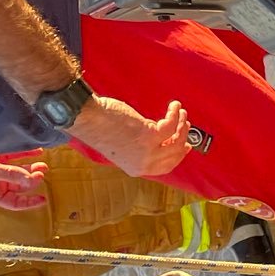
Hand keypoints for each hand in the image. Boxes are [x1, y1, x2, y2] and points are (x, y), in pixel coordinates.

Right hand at [0, 154, 48, 210]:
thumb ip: (11, 175)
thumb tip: (30, 180)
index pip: (13, 202)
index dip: (29, 202)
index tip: (43, 199)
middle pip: (19, 185)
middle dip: (32, 180)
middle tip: (41, 172)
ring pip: (19, 170)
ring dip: (31, 167)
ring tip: (42, 164)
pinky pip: (15, 156)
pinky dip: (26, 154)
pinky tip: (36, 151)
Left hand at [70, 96, 190, 178]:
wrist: (88, 119)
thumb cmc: (100, 128)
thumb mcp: (122, 146)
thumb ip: (140, 147)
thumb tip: (157, 135)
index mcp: (137, 169)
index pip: (166, 167)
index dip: (178, 156)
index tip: (185, 146)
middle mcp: (145, 163)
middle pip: (174, 154)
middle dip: (183, 138)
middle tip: (186, 125)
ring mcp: (148, 151)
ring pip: (176, 140)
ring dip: (182, 124)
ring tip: (182, 113)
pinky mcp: (149, 135)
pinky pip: (170, 125)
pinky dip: (175, 114)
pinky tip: (175, 106)